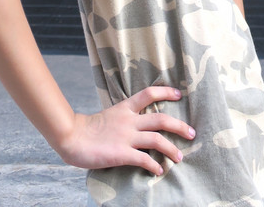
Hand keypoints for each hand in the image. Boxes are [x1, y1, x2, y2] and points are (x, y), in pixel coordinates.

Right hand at [58, 86, 194, 176]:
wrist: (71, 137)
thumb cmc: (87, 129)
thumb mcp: (109, 116)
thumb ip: (123, 118)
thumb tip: (135, 124)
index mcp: (124, 108)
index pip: (149, 93)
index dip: (165, 92)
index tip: (179, 95)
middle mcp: (129, 120)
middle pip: (161, 119)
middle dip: (179, 126)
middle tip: (191, 133)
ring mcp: (126, 137)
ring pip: (157, 140)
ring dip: (172, 149)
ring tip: (180, 158)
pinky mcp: (122, 153)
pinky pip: (144, 159)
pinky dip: (154, 166)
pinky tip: (158, 171)